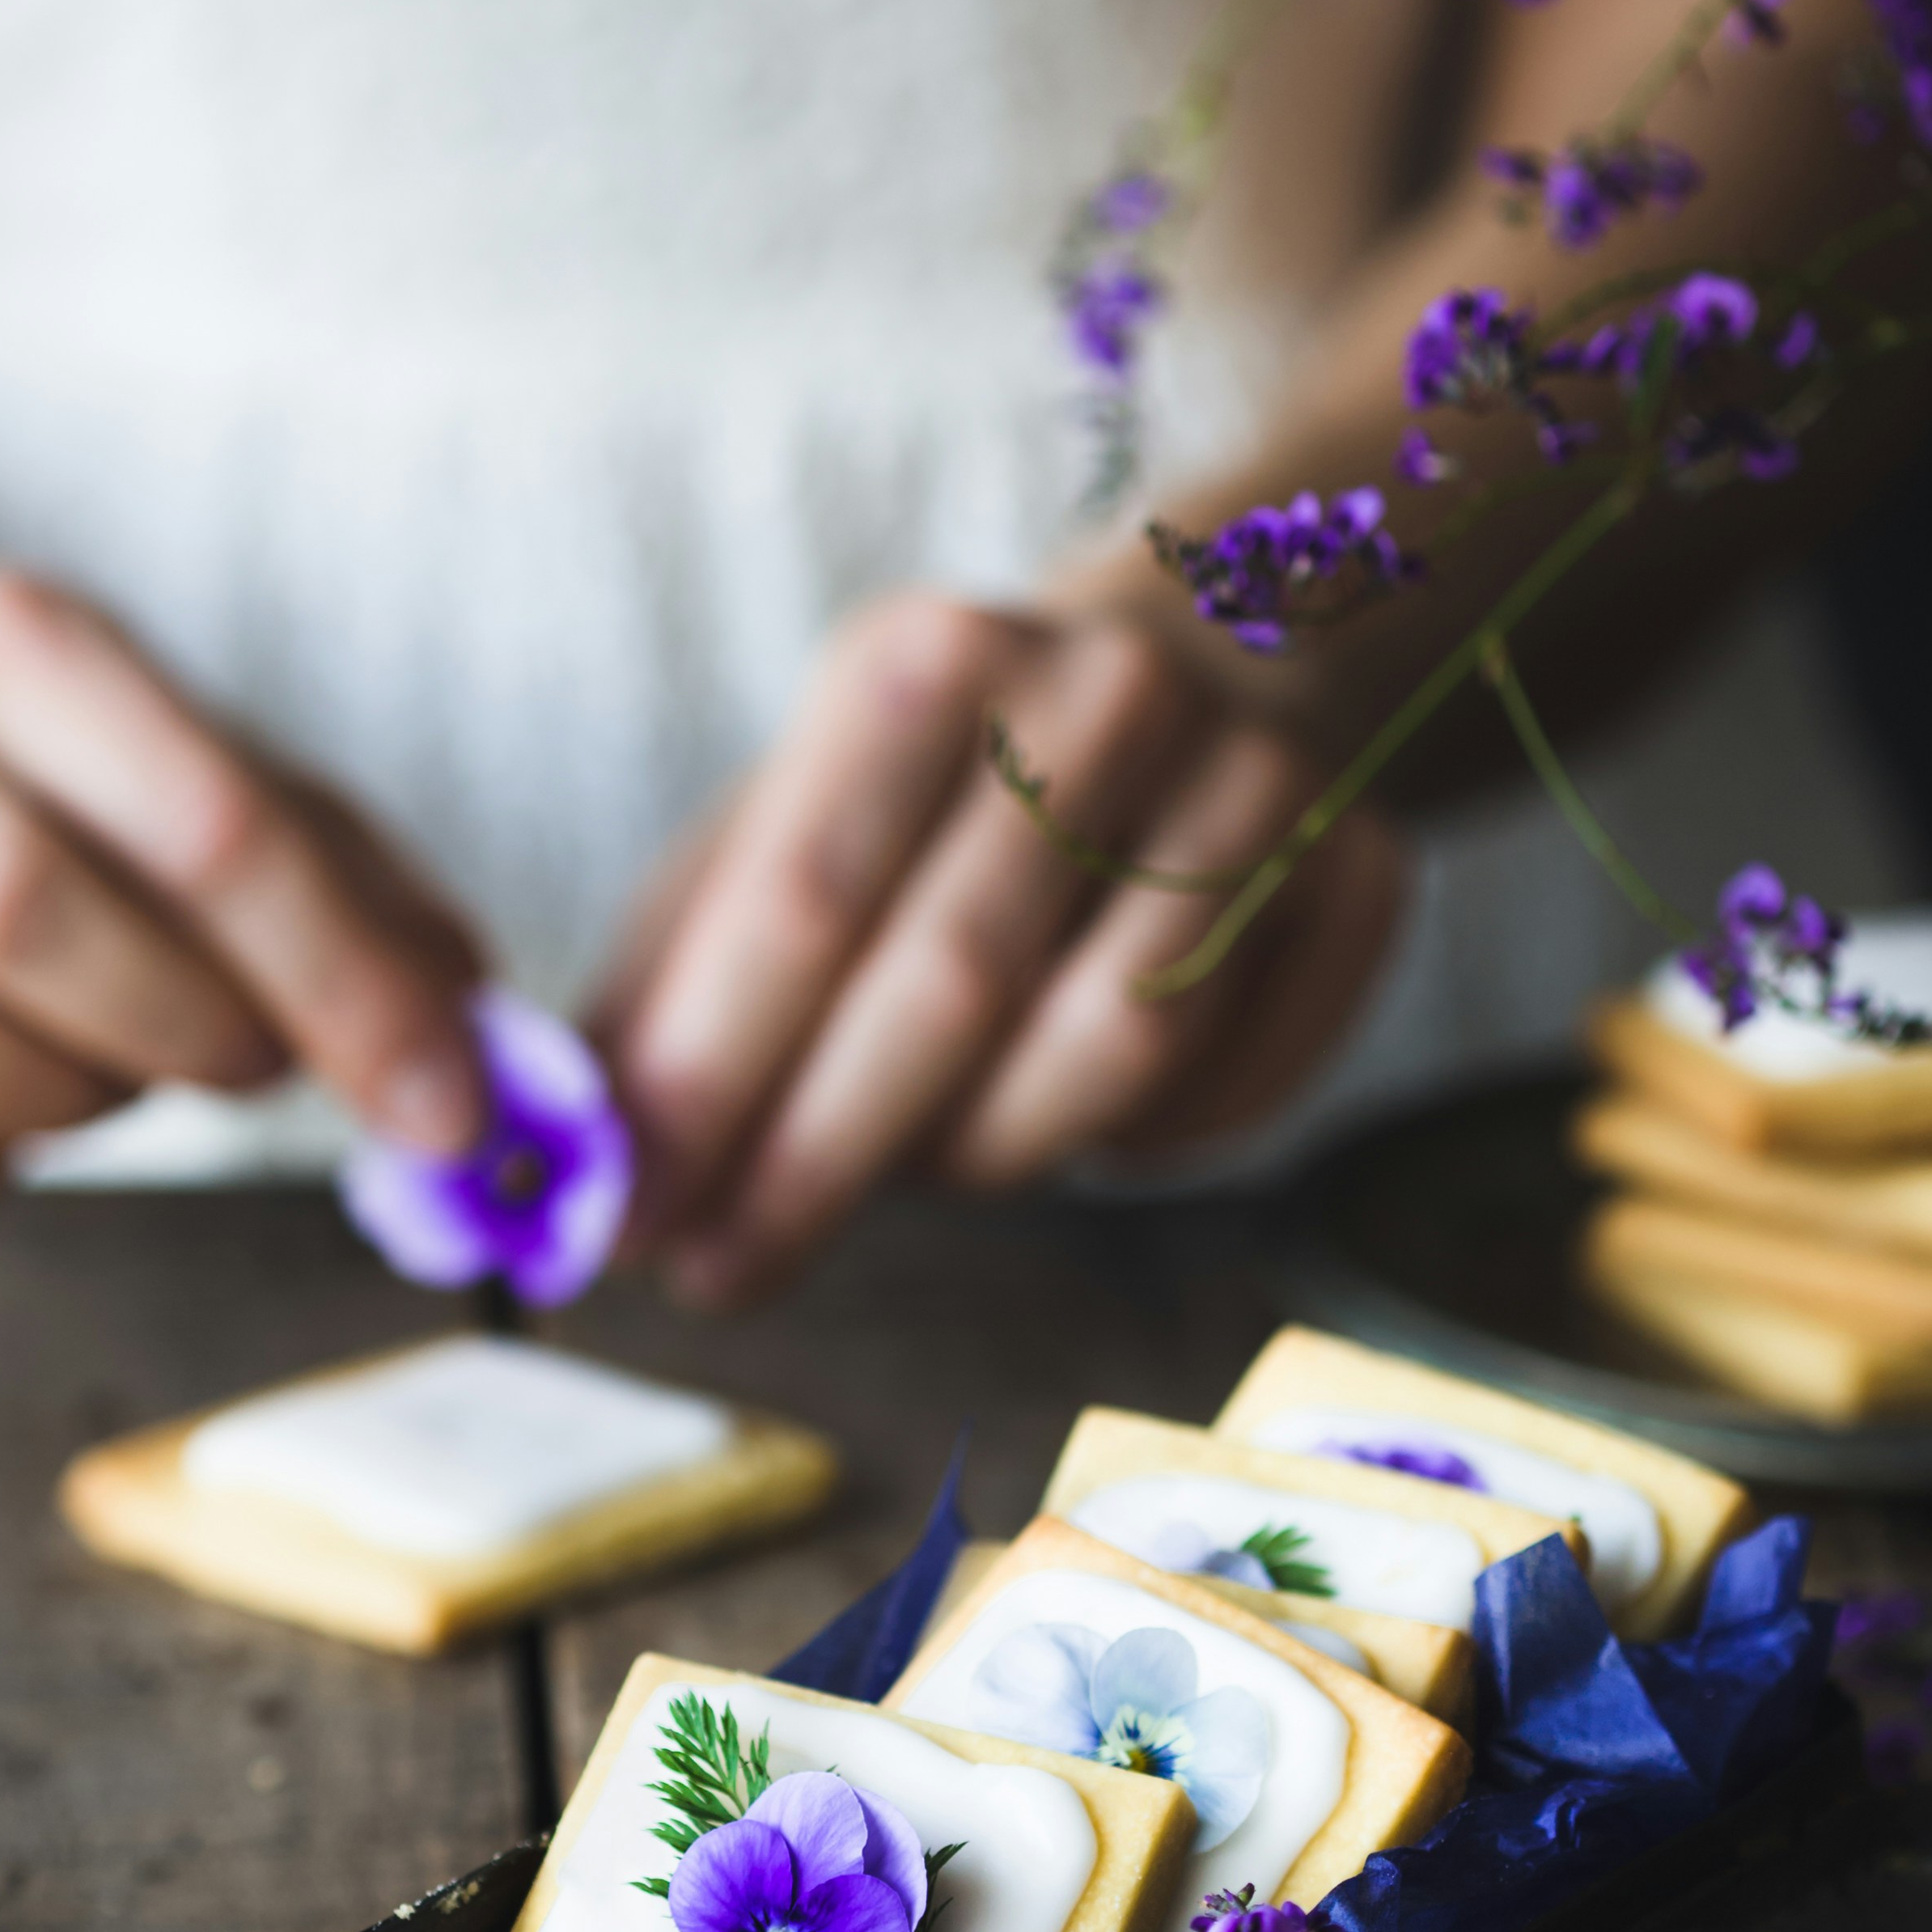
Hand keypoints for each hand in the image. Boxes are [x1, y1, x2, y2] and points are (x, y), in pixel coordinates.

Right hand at [0, 566, 489, 1208]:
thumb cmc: (68, 795)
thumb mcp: (227, 787)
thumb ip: (365, 900)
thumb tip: (473, 1028)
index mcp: (10, 642)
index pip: (197, 822)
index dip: (342, 985)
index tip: (442, 1105)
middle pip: (11, 906)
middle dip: (179, 1027)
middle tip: (252, 1062)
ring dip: (57, 1095)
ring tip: (114, 1067)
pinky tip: (8, 1117)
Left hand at [595, 593, 1406, 1303]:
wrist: (1189, 670)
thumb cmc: (929, 798)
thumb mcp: (775, 830)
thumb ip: (673, 986)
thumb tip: (567, 1160)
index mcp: (929, 659)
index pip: (803, 899)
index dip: (711, 1081)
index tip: (631, 1221)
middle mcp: (1106, 693)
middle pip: (948, 987)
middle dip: (814, 1163)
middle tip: (721, 1272)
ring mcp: (1258, 778)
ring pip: (1106, 1054)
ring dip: (980, 1160)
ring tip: (903, 1175)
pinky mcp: (1364, 873)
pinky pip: (1229, 1095)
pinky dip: (1126, 1150)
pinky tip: (1062, 1125)